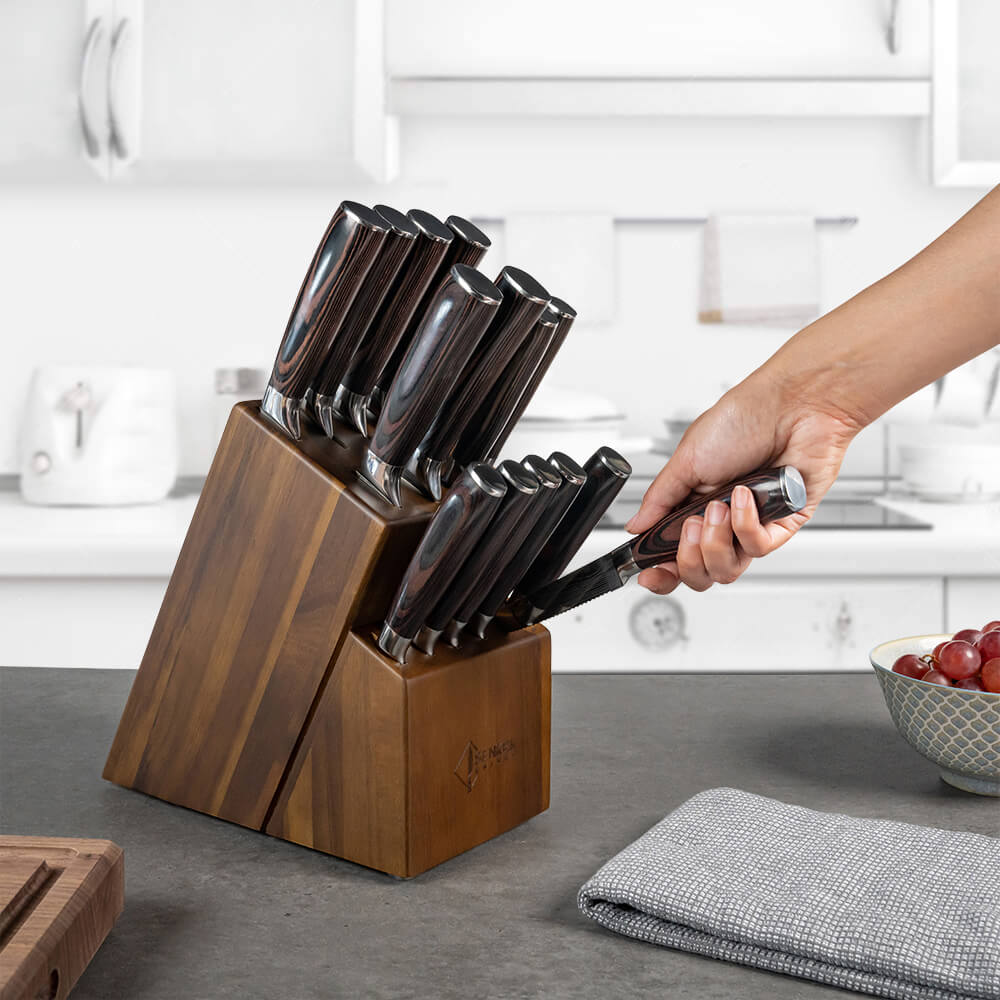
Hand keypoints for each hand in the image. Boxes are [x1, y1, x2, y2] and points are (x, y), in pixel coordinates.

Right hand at [624, 372, 860, 593]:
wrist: (791, 405)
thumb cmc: (742, 420)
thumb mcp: (686, 459)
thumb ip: (659, 499)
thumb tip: (637, 525)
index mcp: (692, 506)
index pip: (672, 555)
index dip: (660, 571)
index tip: (648, 573)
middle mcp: (721, 521)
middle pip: (699, 573)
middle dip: (688, 558)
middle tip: (690, 528)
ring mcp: (752, 525)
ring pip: (727, 568)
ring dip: (716, 541)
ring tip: (718, 508)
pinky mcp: (782, 525)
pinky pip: (758, 547)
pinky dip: (746, 523)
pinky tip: (745, 496)